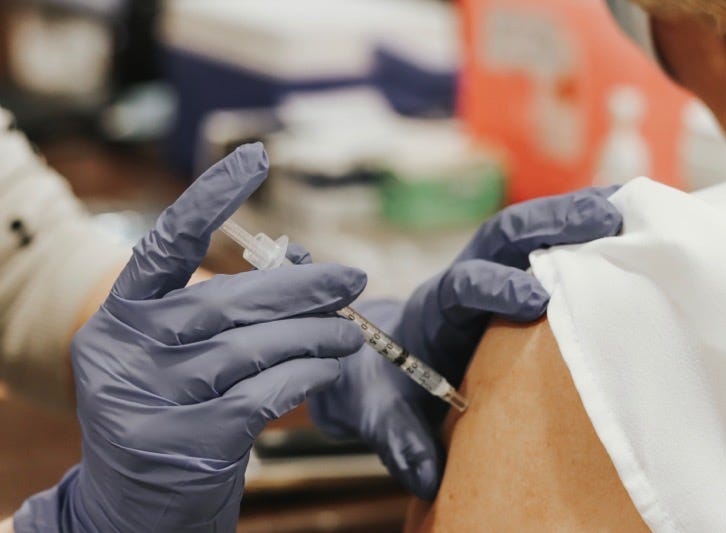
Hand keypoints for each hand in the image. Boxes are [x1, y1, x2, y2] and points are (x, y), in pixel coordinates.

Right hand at [14, 144, 365, 531]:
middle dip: (301, 288)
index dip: (211, 197)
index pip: (166, 243)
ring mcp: (150, 398)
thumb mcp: (177, 353)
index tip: (257, 157)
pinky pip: (264, 394)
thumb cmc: (172, 410)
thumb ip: (222, 312)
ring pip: (252, 348)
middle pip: (226, 300)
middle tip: (353, 279)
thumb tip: (305, 269)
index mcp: (120, 313)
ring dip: (315, 334)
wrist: (136, 504)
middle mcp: (125, 349)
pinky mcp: (186, 442)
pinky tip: (331, 365)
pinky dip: (306, 374)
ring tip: (352, 330)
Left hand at [309, 186, 621, 498]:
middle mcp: (460, 279)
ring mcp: (486, 273)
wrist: (374, 365)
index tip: (536, 297)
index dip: (495, 287)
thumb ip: (398, 436)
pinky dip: (577, 231)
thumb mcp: (379, 414)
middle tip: (603, 217)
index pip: (461, 284)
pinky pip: (541, 245)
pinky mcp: (509, 279)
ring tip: (625, 207)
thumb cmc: (381, 387)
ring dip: (571, 216)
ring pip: (525, 232)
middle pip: (499, 237)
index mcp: (432, 310)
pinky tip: (618, 226)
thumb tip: (426, 473)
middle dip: (548, 224)